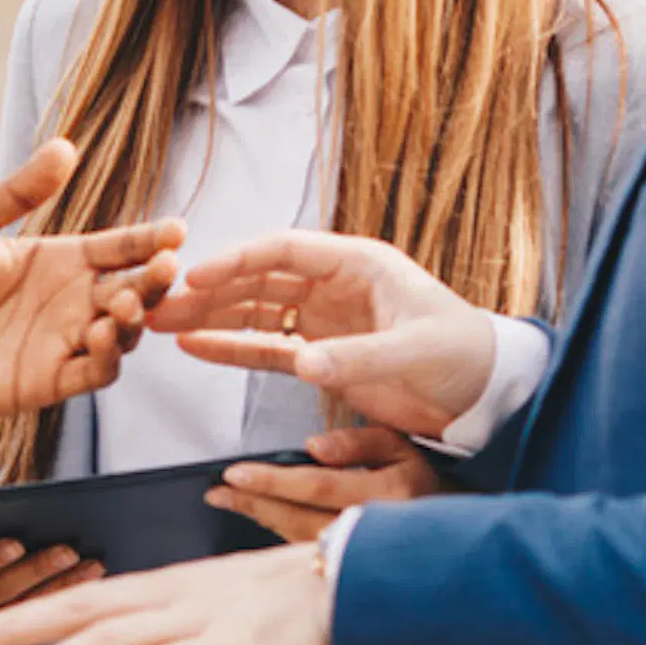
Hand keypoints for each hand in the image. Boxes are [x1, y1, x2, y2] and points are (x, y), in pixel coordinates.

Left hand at [0, 139, 183, 439]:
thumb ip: (17, 195)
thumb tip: (65, 146)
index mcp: (59, 259)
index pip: (119, 247)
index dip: (150, 238)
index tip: (176, 229)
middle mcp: (71, 300)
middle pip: (133, 289)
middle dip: (155, 279)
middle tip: (166, 265)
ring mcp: (64, 342)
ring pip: (124, 333)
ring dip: (133, 319)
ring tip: (122, 304)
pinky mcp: (49, 381)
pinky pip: (96, 373)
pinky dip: (107, 358)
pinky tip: (99, 337)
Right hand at [154, 230, 495, 437]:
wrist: (486, 393)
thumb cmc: (464, 355)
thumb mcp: (416, 351)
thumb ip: (360, 356)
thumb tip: (304, 363)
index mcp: (358, 263)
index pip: (284, 251)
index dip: (237, 260)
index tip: (195, 276)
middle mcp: (335, 285)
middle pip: (258, 279)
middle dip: (208, 291)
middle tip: (160, 304)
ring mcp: (325, 320)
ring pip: (254, 312)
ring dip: (210, 318)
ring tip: (161, 326)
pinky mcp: (322, 356)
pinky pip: (267, 349)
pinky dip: (232, 348)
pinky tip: (195, 348)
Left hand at [205, 425, 441, 544]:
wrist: (457, 529)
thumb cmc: (427, 480)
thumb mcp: (402, 445)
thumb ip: (359, 442)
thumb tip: (315, 447)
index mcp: (390, 494)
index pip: (317, 485)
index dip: (271, 481)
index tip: (234, 475)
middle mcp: (377, 528)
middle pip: (300, 520)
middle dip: (254, 505)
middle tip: (218, 493)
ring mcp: (367, 553)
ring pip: (301, 541)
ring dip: (261, 521)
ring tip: (231, 503)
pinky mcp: (357, 566)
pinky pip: (310, 552)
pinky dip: (281, 536)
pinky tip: (264, 521)